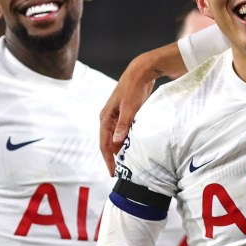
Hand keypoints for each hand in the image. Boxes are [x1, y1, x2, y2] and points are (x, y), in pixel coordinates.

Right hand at [100, 43, 185, 175]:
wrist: (140, 73)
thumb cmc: (133, 88)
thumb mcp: (129, 108)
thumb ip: (124, 125)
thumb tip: (117, 142)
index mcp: (105, 118)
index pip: (104, 144)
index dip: (108, 159)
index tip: (113, 172)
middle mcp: (108, 119)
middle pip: (109, 143)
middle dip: (113, 158)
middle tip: (120, 173)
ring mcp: (116, 118)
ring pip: (117, 139)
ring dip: (121, 150)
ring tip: (127, 164)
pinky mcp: (125, 116)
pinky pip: (124, 133)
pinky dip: (127, 142)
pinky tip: (133, 149)